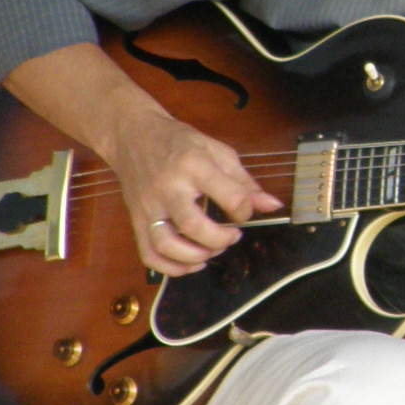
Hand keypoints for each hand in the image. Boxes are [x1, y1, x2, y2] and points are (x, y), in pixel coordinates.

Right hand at [107, 108, 278, 275]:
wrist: (132, 135)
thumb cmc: (179, 142)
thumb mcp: (216, 151)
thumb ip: (244, 182)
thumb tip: (272, 206)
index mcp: (193, 165)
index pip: (229, 196)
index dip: (244, 210)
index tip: (243, 211)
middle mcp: (168, 187)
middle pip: (193, 226)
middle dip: (220, 240)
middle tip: (231, 236)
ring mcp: (148, 206)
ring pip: (166, 245)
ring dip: (194, 257)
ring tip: (211, 251)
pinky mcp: (136, 220)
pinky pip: (148, 254)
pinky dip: (170, 268)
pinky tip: (190, 264)